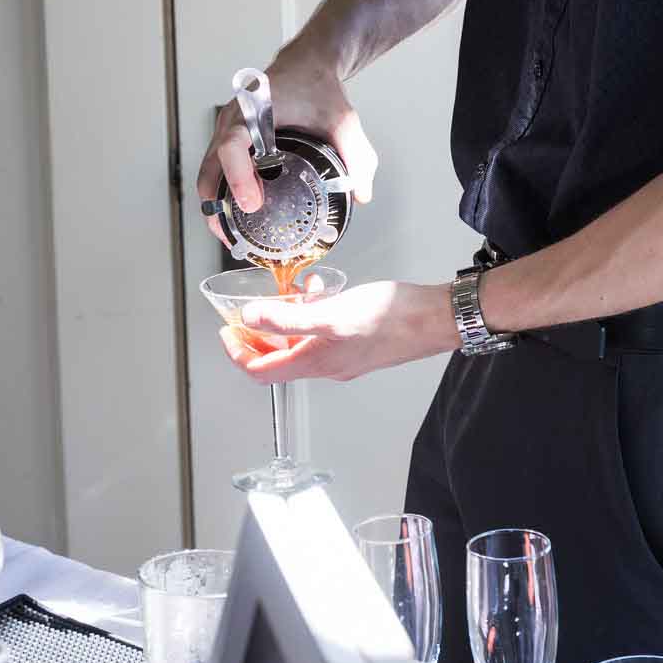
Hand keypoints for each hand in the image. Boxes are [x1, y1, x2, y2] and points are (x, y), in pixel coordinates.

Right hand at [195, 39, 378, 240]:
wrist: (306, 65)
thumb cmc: (316, 85)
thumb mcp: (343, 119)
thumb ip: (357, 155)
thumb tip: (361, 194)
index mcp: (255, 110)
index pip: (233, 144)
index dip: (238, 176)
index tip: (252, 202)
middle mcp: (232, 121)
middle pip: (211, 168)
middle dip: (219, 206)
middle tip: (238, 236)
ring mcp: (226, 132)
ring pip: (208, 174)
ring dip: (215, 206)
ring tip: (235, 237)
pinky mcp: (228, 142)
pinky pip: (215, 172)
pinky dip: (220, 196)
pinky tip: (236, 219)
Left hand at [218, 280, 456, 382]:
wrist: (436, 318)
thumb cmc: (392, 317)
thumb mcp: (332, 314)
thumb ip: (288, 319)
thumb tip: (249, 320)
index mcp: (315, 363)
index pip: (261, 371)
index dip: (238, 353)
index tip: (226, 332)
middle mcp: (326, 365)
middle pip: (278, 358)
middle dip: (259, 333)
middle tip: (249, 310)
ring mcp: (343, 355)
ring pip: (301, 342)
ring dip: (289, 319)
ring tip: (292, 293)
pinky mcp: (357, 341)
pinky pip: (323, 332)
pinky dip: (314, 313)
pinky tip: (323, 291)